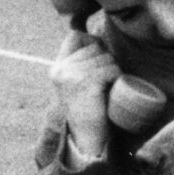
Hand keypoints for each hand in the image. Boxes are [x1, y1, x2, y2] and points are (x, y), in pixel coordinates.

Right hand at [52, 28, 121, 160]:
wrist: (85, 139)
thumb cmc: (88, 110)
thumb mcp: (77, 82)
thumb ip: (80, 64)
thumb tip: (98, 39)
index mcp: (57, 68)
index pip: (74, 36)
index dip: (91, 41)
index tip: (99, 59)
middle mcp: (61, 69)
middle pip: (94, 45)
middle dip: (106, 59)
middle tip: (106, 80)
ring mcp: (72, 75)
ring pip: (105, 57)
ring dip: (113, 69)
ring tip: (108, 86)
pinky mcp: (85, 82)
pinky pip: (110, 68)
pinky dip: (116, 76)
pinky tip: (112, 88)